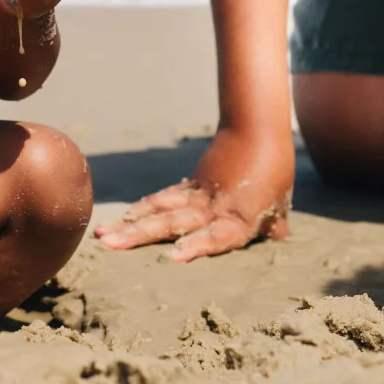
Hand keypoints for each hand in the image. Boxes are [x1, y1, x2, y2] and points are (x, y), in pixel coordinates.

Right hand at [94, 127, 294, 260]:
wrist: (254, 127)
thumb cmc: (273, 168)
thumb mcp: (279, 201)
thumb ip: (274, 223)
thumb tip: (279, 237)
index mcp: (240, 216)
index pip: (218, 237)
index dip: (197, 247)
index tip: (173, 257)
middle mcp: (212, 208)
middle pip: (172, 223)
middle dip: (140, 235)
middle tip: (110, 244)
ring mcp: (197, 195)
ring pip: (159, 210)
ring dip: (131, 224)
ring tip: (104, 234)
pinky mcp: (189, 185)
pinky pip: (163, 199)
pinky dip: (143, 209)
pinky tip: (122, 219)